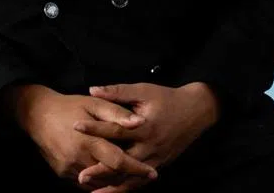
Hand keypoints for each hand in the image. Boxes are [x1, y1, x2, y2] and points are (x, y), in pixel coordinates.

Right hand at [3, 84, 159, 187]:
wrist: (38, 115)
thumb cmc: (70, 106)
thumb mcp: (94, 103)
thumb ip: (117, 114)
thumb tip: (140, 122)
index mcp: (89, 142)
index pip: (118, 162)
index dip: (137, 169)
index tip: (153, 173)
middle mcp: (78, 159)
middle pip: (110, 176)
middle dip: (129, 177)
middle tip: (146, 174)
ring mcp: (68, 169)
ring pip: (98, 183)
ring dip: (115, 181)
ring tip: (131, 174)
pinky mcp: (62, 173)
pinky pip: (86, 183)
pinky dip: (100, 180)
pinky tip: (110, 174)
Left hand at [73, 82, 219, 192]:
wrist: (197, 111)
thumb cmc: (168, 98)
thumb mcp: (144, 90)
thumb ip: (118, 92)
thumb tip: (92, 90)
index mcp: (145, 126)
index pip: (115, 129)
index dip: (95, 128)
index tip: (75, 128)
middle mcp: (150, 146)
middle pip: (123, 161)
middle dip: (102, 170)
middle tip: (81, 176)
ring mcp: (156, 158)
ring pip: (132, 177)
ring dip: (112, 186)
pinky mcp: (160, 164)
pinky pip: (141, 181)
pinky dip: (126, 188)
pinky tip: (112, 191)